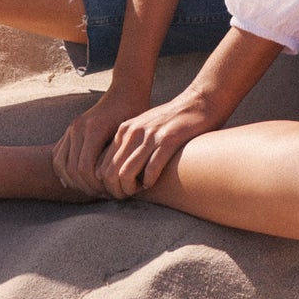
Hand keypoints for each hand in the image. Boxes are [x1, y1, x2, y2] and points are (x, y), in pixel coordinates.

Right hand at [51, 90, 145, 196]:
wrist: (125, 92)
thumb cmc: (135, 113)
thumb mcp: (134, 133)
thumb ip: (123, 156)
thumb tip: (119, 184)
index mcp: (93, 128)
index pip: (85, 169)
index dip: (96, 186)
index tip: (112, 192)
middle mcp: (78, 127)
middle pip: (72, 170)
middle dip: (87, 187)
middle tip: (105, 194)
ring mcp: (71, 128)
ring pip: (61, 165)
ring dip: (75, 182)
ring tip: (94, 189)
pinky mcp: (69, 130)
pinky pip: (58, 156)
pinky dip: (65, 172)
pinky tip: (80, 181)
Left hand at [95, 88, 224, 199]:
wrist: (197, 102)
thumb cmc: (170, 121)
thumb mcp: (143, 128)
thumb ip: (129, 144)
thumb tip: (115, 172)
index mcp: (124, 130)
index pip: (102, 165)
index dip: (107, 184)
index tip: (118, 190)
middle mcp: (133, 132)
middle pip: (110, 172)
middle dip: (116, 190)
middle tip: (127, 196)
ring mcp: (150, 136)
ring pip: (126, 173)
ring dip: (130, 189)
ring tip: (139, 191)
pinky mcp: (168, 140)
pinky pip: (151, 170)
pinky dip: (149, 181)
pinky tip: (153, 182)